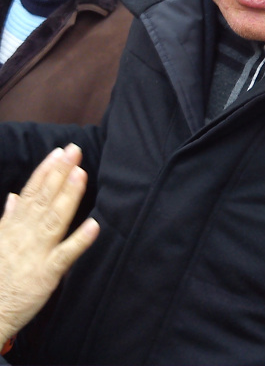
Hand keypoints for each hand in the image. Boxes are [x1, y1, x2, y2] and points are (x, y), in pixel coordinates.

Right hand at [0, 144, 98, 343]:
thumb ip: (7, 218)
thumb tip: (13, 196)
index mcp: (12, 227)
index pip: (31, 193)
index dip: (46, 171)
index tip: (59, 152)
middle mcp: (23, 235)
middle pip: (43, 199)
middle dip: (59, 173)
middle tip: (74, 150)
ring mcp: (35, 254)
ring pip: (54, 220)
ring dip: (68, 196)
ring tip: (81, 174)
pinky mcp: (46, 274)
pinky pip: (64, 255)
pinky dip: (79, 240)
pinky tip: (95, 225)